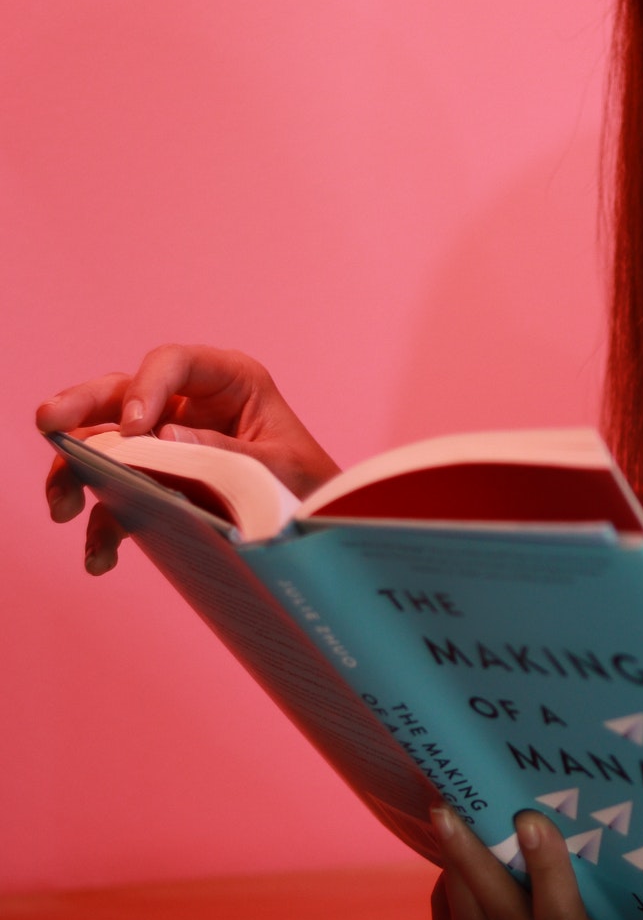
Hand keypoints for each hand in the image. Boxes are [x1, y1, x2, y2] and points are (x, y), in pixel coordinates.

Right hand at [37, 344, 339, 573]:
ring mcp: (167, 439)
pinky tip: (101, 556)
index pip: (173, 362)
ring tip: (63, 509)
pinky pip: (119, 494)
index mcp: (230, 380)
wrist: (318, 524)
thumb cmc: (310, 483)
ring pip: (105, 441)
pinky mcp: (157, 479)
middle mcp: (189, 402)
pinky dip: (105, 525)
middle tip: (47, 423)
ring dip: (77, 473)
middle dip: (80, 408)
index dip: (146, 389)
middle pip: (121, 393)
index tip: (133, 428)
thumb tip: (164, 438)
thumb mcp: (279, 468)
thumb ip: (226, 453)